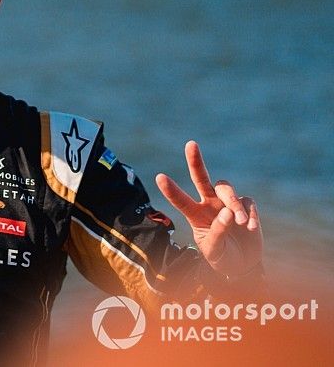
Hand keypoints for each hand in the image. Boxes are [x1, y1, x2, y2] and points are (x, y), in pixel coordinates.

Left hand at [155, 141, 262, 277]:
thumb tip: (228, 213)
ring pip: (227, 189)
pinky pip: (247, 202)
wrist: (242, 265)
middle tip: (190, 144)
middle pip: (201, 178)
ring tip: (240, 223)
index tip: (159, 177)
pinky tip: (251, 228)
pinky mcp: (247, 206)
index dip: (171, 190)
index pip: (181, 201)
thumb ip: (218, 233)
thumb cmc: (221, 256)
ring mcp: (228, 204)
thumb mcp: (214, 251)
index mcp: (196, 215)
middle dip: (196, 161)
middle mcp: (209, 204)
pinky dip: (250, 214)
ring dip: (233, 203)